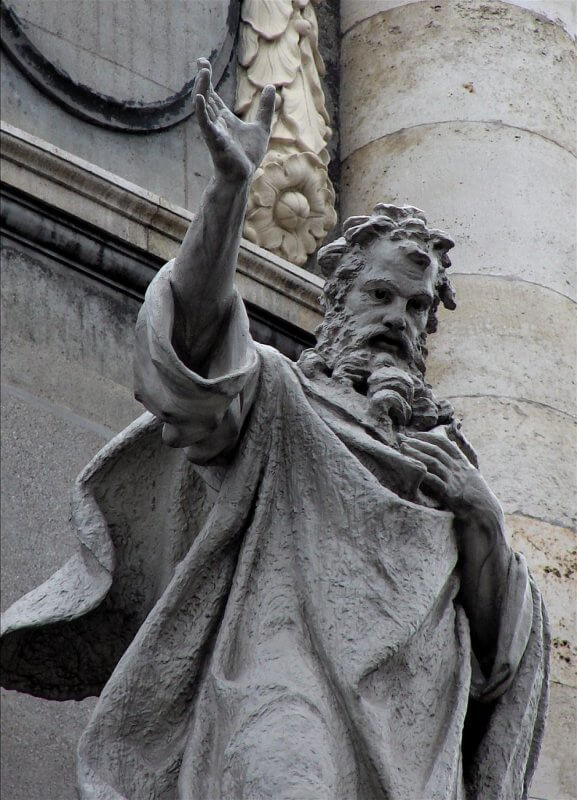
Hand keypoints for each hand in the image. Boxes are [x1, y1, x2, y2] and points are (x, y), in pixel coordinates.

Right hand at [194, 58, 274, 181]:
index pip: (212, 95)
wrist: (244, 175)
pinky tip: (200, 97)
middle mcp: (216, 121)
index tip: (202, 62)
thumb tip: (271, 87)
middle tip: (201, 61)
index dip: (207, 78)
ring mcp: (213, 130)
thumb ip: (265, 108)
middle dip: (203, 79)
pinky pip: (205, 123)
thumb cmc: (248, 156)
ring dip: (202, 88)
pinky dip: (201, 111)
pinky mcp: (214, 140)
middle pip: (205, 95)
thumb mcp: (261, 127)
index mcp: (224, 118)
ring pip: (203, 106)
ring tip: (204, 72)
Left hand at [399, 430, 502, 524]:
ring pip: (433, 462)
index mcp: (462, 461)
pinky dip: (423, 473)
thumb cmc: (476, 491)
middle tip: (402, 438)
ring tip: (403, 449)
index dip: (428, 436)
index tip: (414, 433)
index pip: (444, 443)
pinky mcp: (450, 492)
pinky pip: (434, 480)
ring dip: (416, 454)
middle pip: (435, 450)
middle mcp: (457, 468)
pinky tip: (412, 468)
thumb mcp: (471, 470)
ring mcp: (454, 479)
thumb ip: (462, 455)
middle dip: (418, 443)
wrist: (484, 509)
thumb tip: (453, 440)